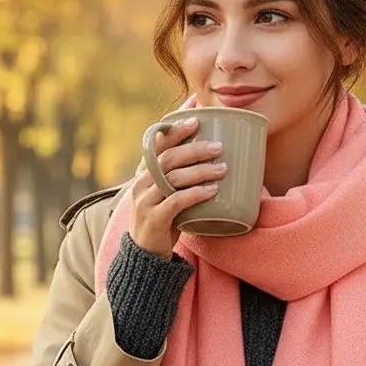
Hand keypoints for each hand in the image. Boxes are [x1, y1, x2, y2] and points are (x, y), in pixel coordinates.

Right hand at [129, 116, 227, 259]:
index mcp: (144, 172)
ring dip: (201, 171)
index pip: (157, 141)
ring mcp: (145, 200)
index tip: (196, 112)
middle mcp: (141, 182)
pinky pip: (176, 202)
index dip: (175, 125)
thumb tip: (216, 156)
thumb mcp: (168, 193)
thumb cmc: (164, 218)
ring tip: (223, 169)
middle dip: (194, 148)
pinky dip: (195, 194)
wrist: (146, 254)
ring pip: (173, 177)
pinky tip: (212, 191)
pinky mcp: (155, 218)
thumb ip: (181, 175)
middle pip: (168, 157)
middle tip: (219, 147)